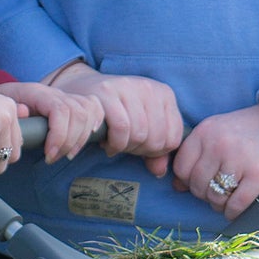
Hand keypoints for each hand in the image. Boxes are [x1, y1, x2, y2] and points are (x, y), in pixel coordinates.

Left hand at [0, 79, 102, 163]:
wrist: (4, 96)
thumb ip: (10, 112)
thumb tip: (24, 112)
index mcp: (37, 92)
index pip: (60, 109)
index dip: (59, 135)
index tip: (49, 155)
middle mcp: (55, 92)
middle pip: (78, 113)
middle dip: (70, 142)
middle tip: (53, 158)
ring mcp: (66, 96)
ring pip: (89, 111)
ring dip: (82, 138)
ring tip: (67, 154)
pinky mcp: (74, 103)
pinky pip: (95, 108)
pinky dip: (95, 123)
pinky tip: (86, 138)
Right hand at [51, 62, 183, 176]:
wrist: (84, 90)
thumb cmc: (117, 113)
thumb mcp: (142, 127)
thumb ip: (155, 151)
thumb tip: (159, 172)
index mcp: (165, 94)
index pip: (174, 138)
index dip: (157, 152)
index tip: (141, 148)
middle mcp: (150, 88)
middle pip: (157, 138)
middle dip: (140, 151)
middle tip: (126, 148)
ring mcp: (129, 87)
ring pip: (139, 134)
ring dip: (125, 148)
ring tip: (116, 145)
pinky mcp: (107, 91)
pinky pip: (121, 128)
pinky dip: (115, 144)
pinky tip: (107, 144)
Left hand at [172, 101, 258, 222]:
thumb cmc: (255, 131)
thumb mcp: (222, 131)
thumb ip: (198, 154)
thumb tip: (176, 186)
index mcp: (207, 131)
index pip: (181, 167)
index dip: (187, 181)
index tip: (200, 183)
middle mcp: (219, 144)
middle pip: (196, 185)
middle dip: (204, 195)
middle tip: (216, 194)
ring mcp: (239, 160)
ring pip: (214, 197)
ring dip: (218, 204)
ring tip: (227, 200)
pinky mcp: (258, 176)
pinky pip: (235, 204)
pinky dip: (232, 212)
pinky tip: (235, 210)